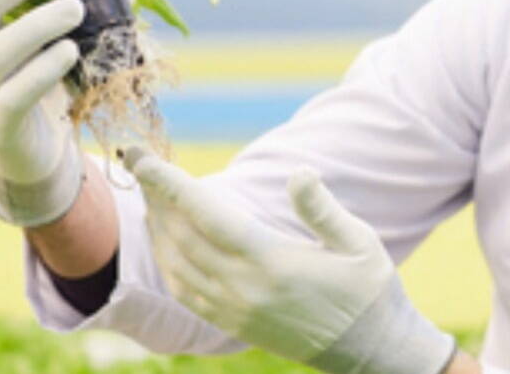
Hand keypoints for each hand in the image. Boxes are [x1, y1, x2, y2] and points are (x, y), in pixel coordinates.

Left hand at [127, 150, 455, 373]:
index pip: (206, 216)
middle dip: (154, 196)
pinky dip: (167, 261)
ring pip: (176, 265)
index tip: (143, 157)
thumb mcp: (361, 243)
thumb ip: (323, 210)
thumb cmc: (370, 291)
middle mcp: (245, 289)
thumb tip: (299, 173)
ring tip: (150, 195)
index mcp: (274, 263)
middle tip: (138, 162)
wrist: (371, 352)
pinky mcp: (233, 325)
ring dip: (157, 228)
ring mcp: (235, 311)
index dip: (170, 184)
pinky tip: (166, 241)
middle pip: (181, 236)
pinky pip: (185, 292)